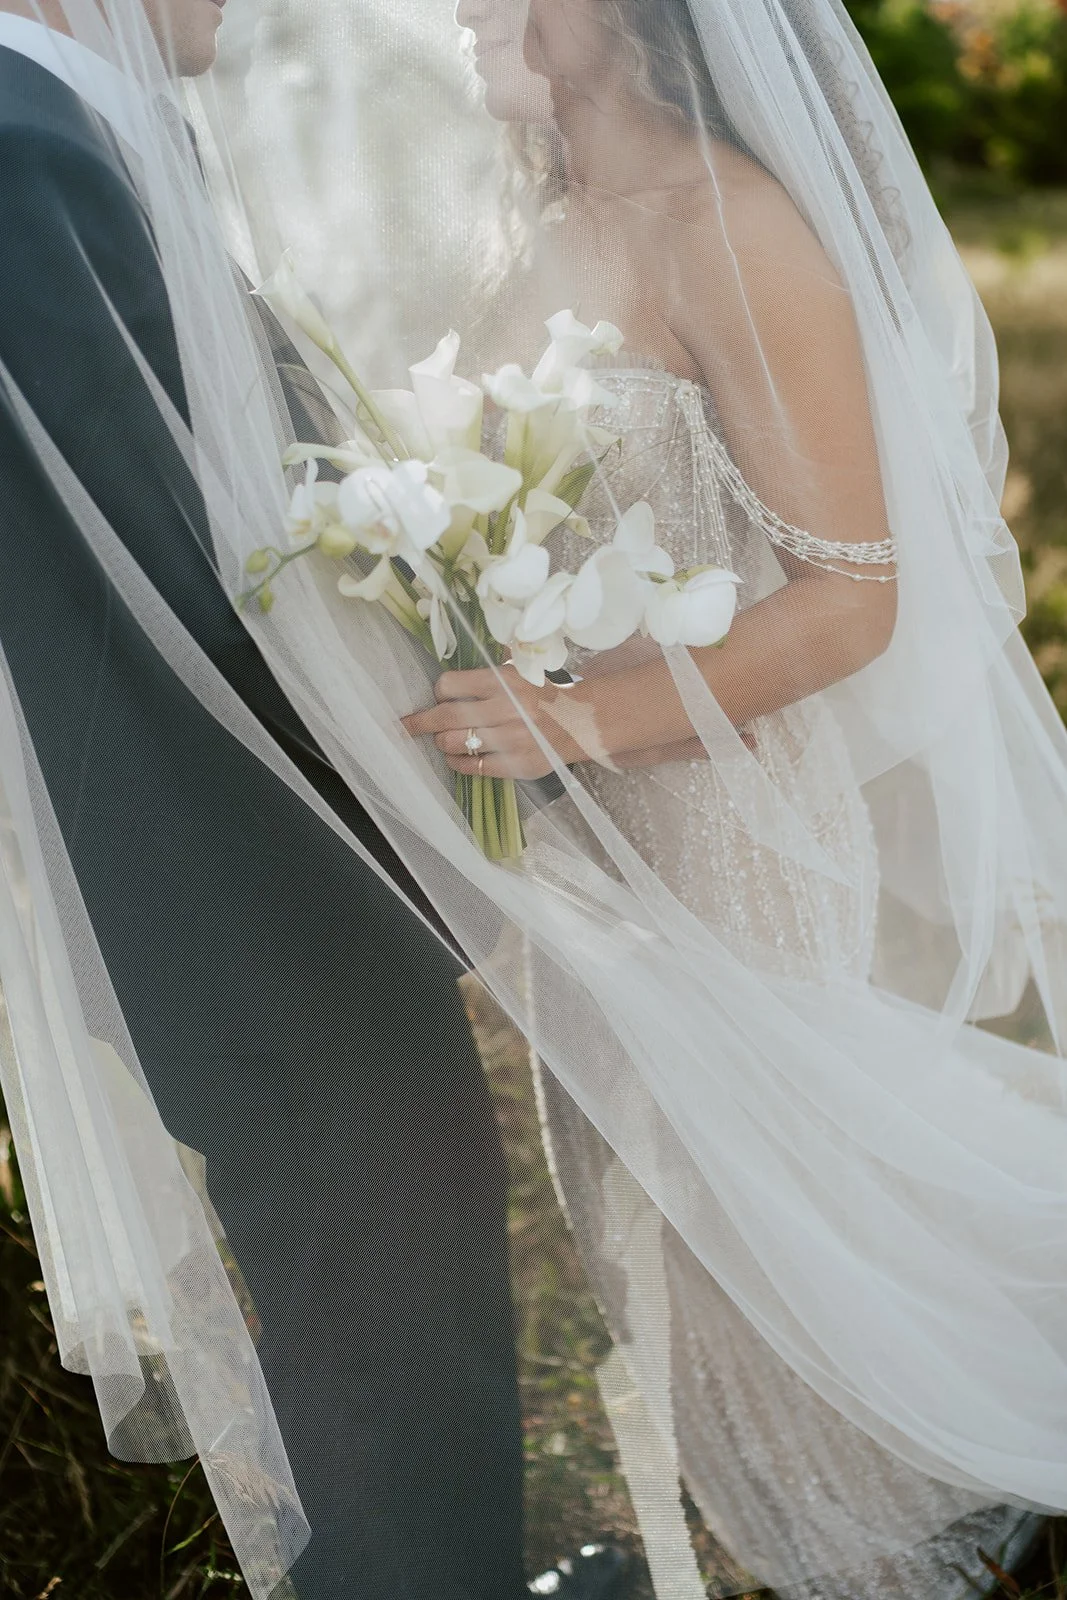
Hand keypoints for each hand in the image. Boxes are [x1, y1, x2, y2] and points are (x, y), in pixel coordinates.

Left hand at [401, 666, 580, 779]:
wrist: (580, 720)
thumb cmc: (540, 695)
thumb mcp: (516, 673)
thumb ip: (484, 676)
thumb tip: (443, 687)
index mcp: (503, 681)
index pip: (450, 685)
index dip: (439, 692)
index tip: (440, 697)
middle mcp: (507, 709)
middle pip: (447, 717)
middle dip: (421, 723)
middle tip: (408, 726)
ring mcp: (512, 739)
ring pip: (456, 743)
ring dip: (442, 742)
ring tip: (444, 740)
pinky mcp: (517, 764)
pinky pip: (474, 767)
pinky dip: (458, 763)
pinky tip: (458, 758)